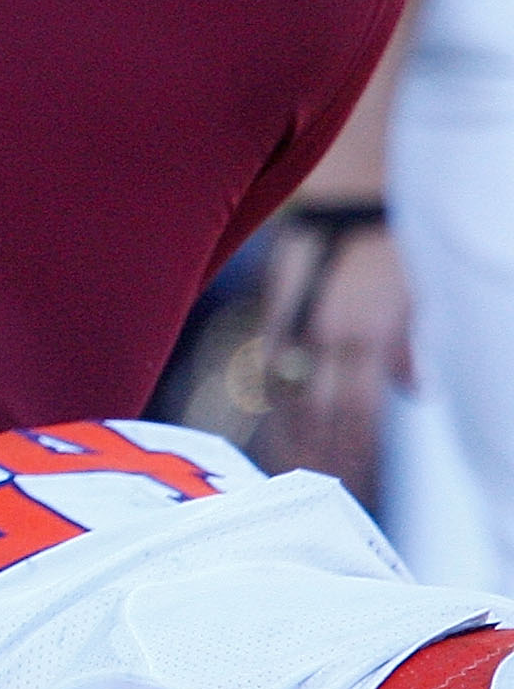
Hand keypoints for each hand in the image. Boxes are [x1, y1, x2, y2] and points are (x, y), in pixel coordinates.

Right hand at [251, 215, 408, 510]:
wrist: (345, 196)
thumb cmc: (389, 245)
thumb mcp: (413, 295)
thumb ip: (411, 349)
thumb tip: (418, 394)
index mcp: (362, 334)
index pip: (355, 413)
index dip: (354, 453)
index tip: (355, 484)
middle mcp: (322, 337)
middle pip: (316, 415)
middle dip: (321, 456)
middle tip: (321, 492)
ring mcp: (292, 328)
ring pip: (286, 398)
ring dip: (292, 437)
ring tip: (292, 471)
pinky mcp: (273, 316)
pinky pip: (270, 372)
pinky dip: (277, 403)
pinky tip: (281, 423)